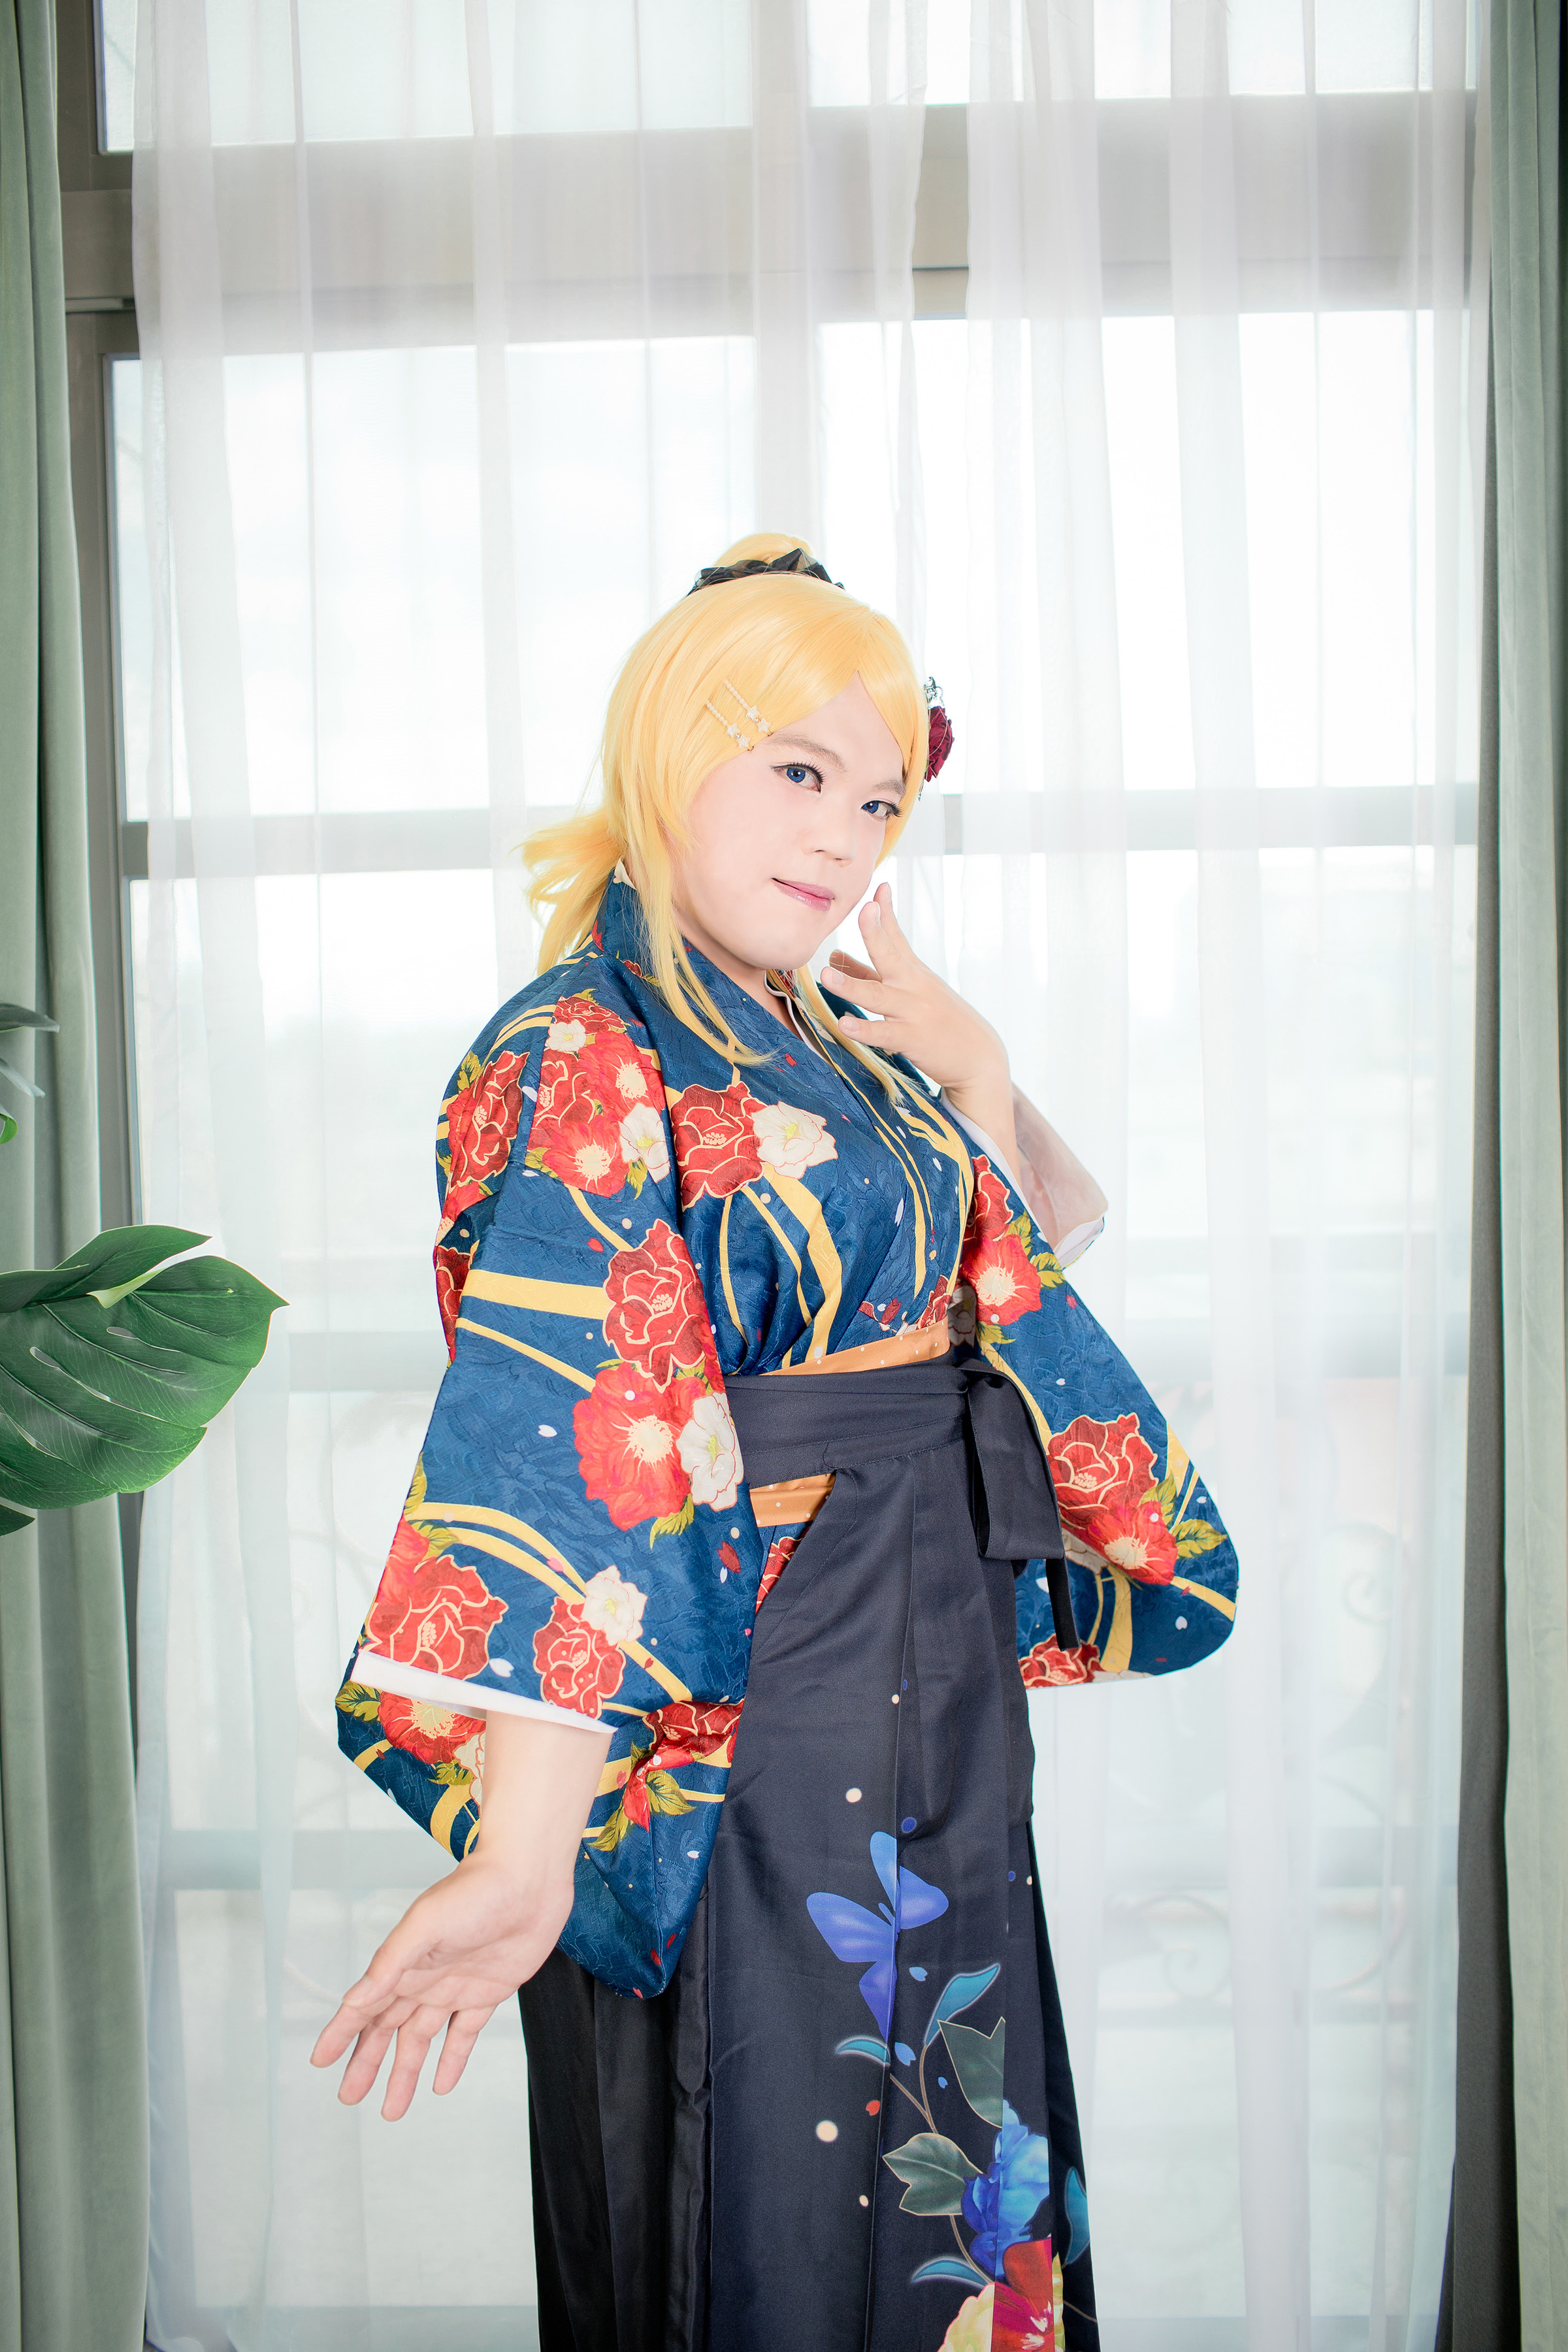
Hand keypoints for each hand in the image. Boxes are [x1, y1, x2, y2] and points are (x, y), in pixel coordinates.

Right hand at [310, 1852, 574, 2118]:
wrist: (529, 1879)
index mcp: (404, 1963)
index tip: (320, 2060)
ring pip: (421, 2040)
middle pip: (387, 2031)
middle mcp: (424, 1979)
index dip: (341, 2034)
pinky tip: (441, 2083)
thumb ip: (389, 1965)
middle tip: (349, 2096)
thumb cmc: (476, 1889)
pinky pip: (463, 2034)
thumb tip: (354, 2000)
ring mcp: (455, 1988)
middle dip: (366, 2064)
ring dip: (405, 2072)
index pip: (364, 2007)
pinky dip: (452, 2060)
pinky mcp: (487, 1992)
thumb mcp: (425, 1925)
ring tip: (392, 2107)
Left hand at [825, 883, 1016, 1166]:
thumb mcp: (910, 992)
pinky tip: (845, 1024)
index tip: (877, 887)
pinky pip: (884, 1033)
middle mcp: (913, 986)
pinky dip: (864, 1028)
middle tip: (862, 909)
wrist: (979, 1058)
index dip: (886, 911)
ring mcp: (913, 1012)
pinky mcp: (912, 1039)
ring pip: (878, 995)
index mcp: (914, 972)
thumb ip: (870, 975)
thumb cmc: (941, 1022)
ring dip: (852, 984)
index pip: (897, 937)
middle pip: (890, 955)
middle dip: (875, 931)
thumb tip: (835, 958)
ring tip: (826, 975)